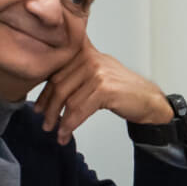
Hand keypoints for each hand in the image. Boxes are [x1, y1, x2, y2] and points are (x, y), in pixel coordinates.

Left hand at [33, 35, 171, 144]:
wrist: (148, 100)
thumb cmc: (122, 89)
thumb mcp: (98, 71)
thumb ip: (77, 70)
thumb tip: (50, 84)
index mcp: (85, 52)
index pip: (56, 71)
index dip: (44, 92)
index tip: (38, 107)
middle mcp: (90, 58)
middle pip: (59, 85)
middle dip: (49, 108)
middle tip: (45, 123)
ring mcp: (97, 73)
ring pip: (67, 99)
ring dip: (58, 120)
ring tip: (54, 131)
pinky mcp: (104, 89)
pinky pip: (79, 110)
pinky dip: (69, 125)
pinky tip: (65, 134)